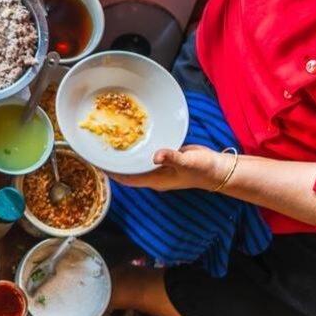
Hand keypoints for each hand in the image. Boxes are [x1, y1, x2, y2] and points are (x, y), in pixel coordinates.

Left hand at [109, 145, 231, 191]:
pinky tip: (133, 135)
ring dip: (126, 154)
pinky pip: (147, 154)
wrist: (218, 168)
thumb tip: (156, 156)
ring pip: (137, 161)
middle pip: (128, 170)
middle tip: (100, 147)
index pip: (127, 178)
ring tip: (110, 140)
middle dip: (115, 162)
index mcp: (155, 180)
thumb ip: (171, 158)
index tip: (98, 164)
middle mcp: (153, 175)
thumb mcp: (187, 162)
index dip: (112, 173)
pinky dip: (139, 147)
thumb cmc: (203, 169)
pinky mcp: (164, 158)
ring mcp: (159, 167)